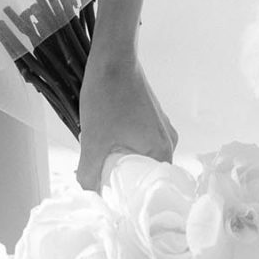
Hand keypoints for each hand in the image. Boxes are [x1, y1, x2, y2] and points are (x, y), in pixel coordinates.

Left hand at [75, 35, 176, 191]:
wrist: (112, 56)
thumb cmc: (107, 97)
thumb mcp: (93, 142)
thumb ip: (89, 174)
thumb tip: (89, 195)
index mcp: (163, 150)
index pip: (153, 189)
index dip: (132, 198)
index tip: (114, 202)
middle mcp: (169, 140)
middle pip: (147, 172)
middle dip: (124, 180)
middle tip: (104, 184)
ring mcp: (161, 125)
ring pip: (142, 155)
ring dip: (123, 161)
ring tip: (102, 163)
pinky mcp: (151, 114)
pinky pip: (140, 140)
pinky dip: (125, 145)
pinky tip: (106, 143)